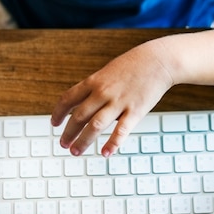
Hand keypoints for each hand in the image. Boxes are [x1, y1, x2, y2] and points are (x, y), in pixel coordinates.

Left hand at [51, 40, 174, 156]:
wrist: (158, 60)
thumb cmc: (134, 65)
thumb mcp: (108, 72)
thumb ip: (97, 88)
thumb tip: (89, 107)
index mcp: (94, 82)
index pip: (68, 99)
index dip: (59, 113)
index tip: (55, 124)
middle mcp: (102, 93)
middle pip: (78, 116)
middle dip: (68, 133)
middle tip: (63, 144)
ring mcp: (118, 102)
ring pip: (95, 126)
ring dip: (83, 141)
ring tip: (76, 152)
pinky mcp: (135, 111)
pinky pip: (121, 131)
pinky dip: (112, 144)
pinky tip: (105, 153)